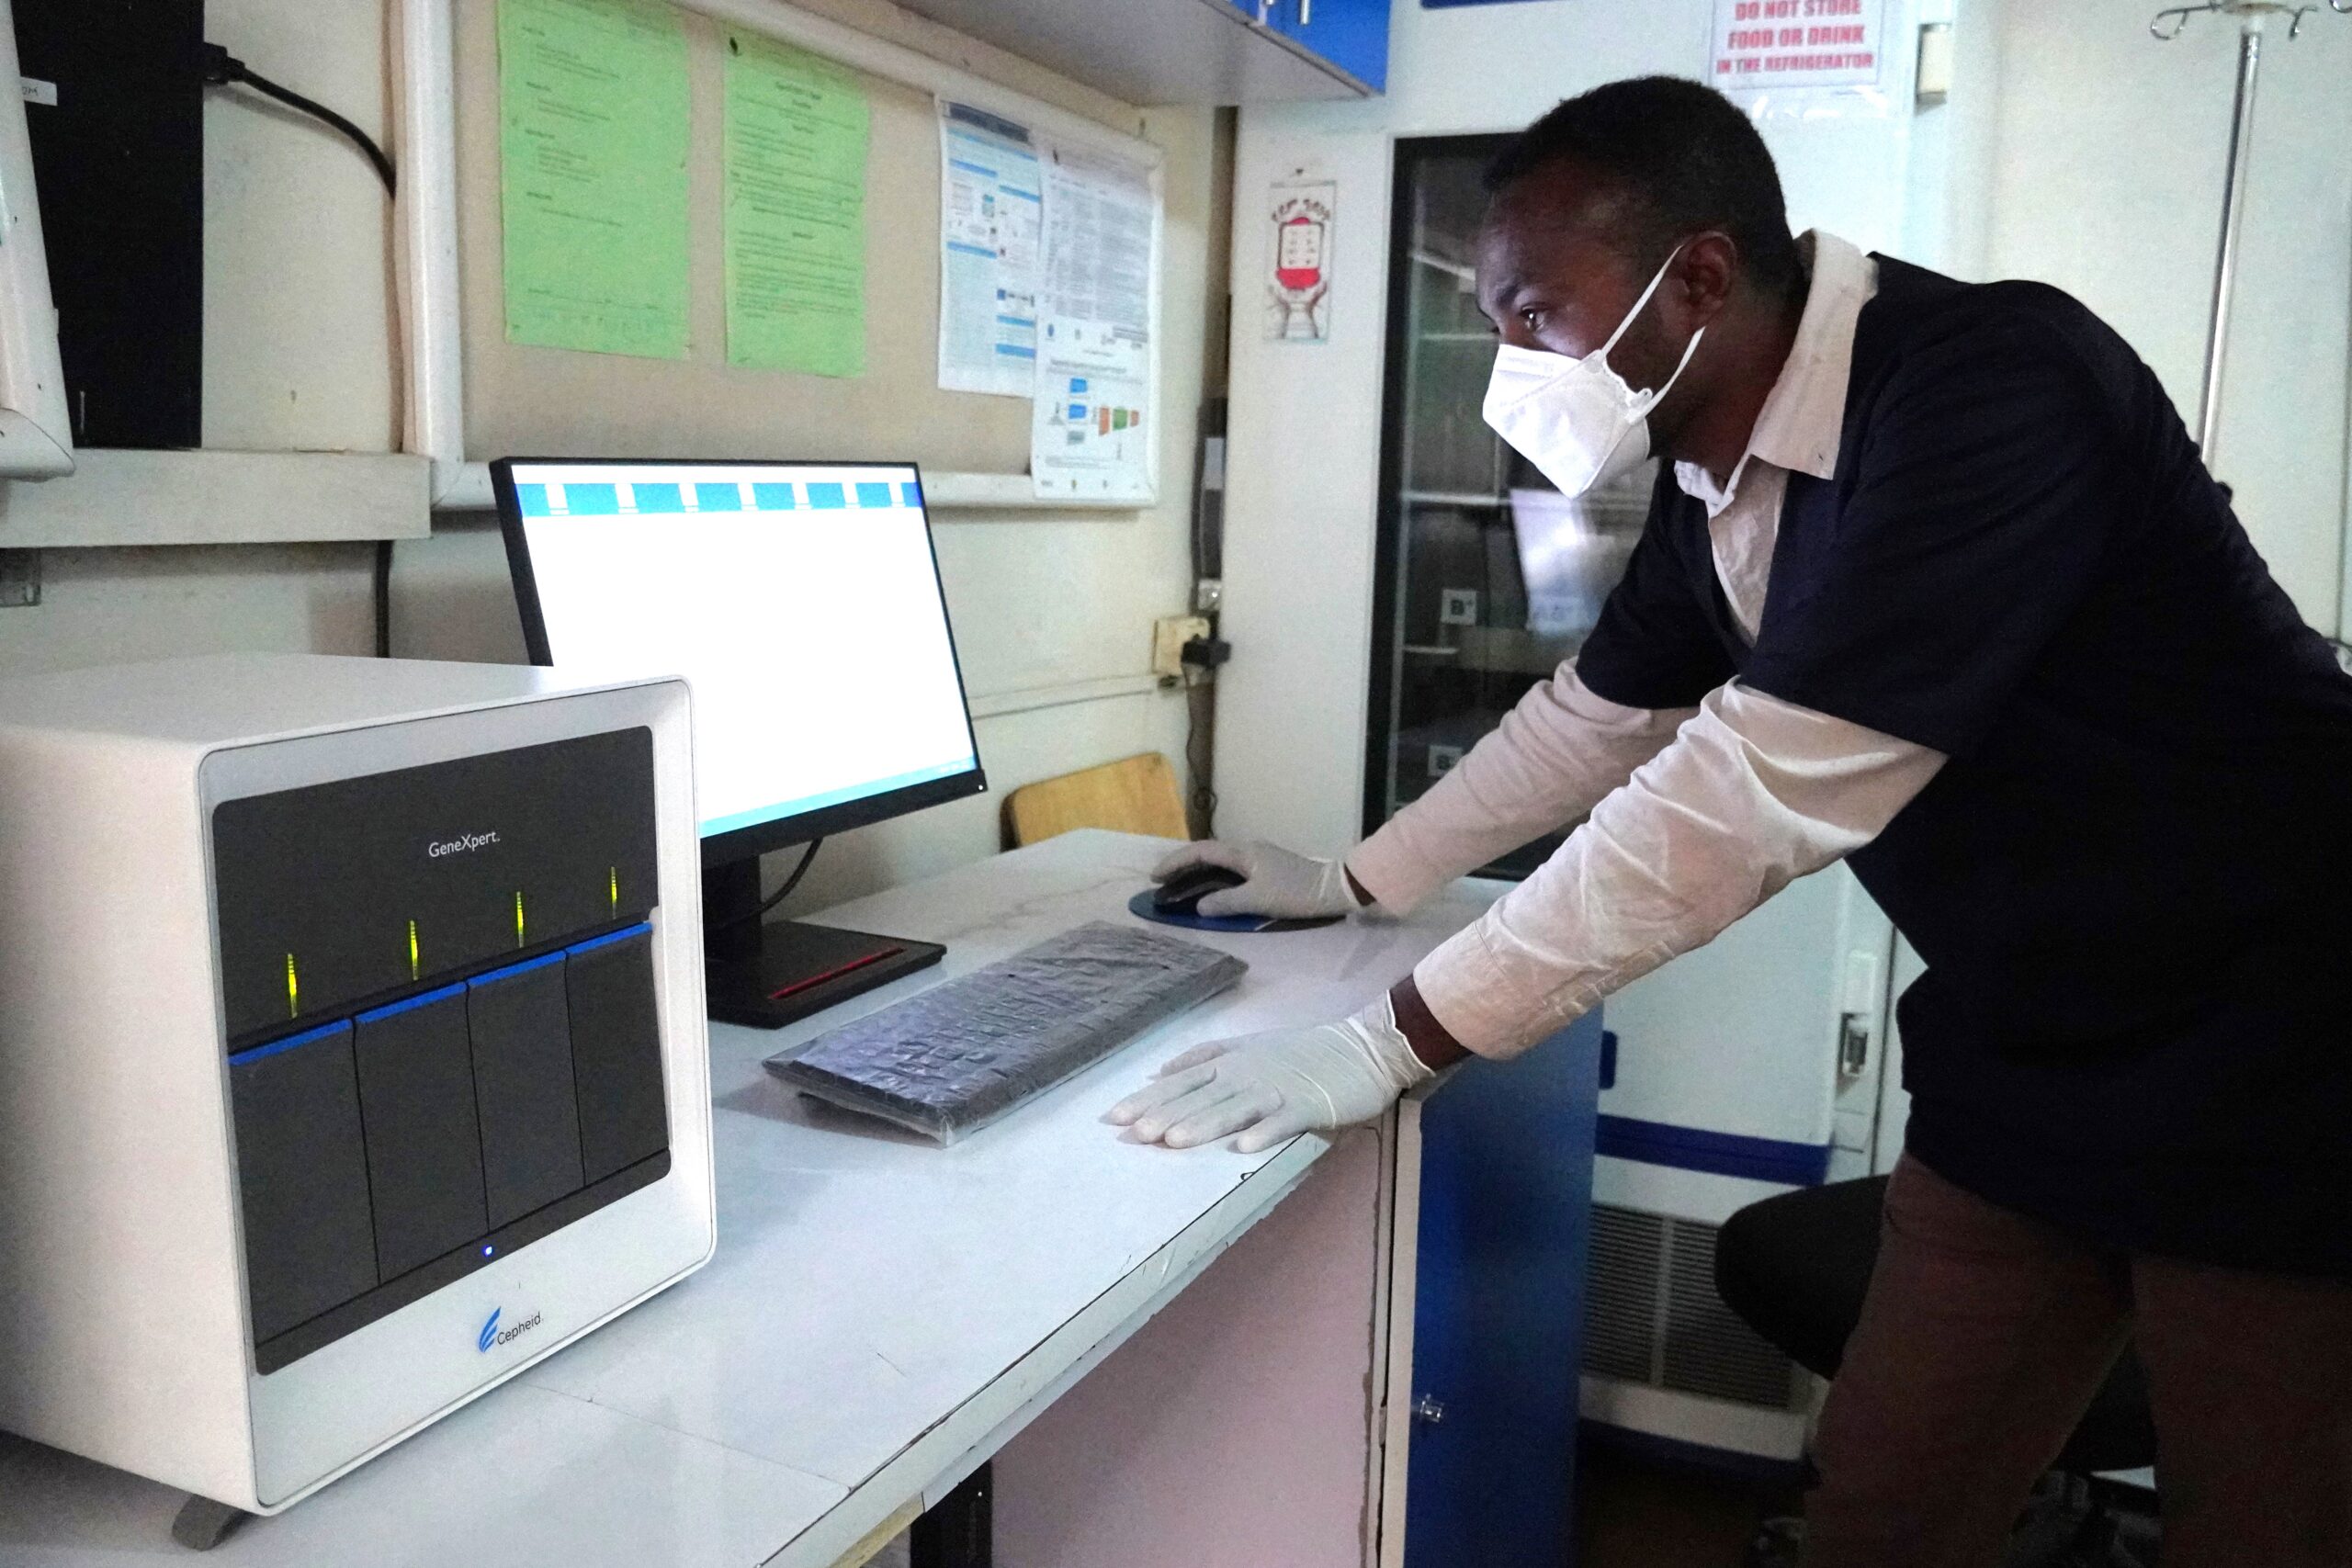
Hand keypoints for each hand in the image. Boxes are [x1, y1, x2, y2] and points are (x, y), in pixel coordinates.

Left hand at [1106, 996, 1432, 1152]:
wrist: (1362, 1046)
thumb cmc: (1302, 1051)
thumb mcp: (1248, 1046)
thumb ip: (1206, 1058)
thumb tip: (1160, 1071)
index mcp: (1231, 1063)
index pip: (1181, 1082)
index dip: (1149, 1099)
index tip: (1113, 1117)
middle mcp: (1247, 1075)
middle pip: (1200, 1098)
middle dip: (1165, 1116)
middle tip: (1132, 1135)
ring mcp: (1277, 1090)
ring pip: (1233, 1109)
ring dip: (1203, 1125)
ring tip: (1173, 1142)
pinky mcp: (1308, 1105)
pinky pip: (1282, 1121)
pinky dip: (1263, 1133)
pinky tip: (1243, 1149)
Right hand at [1152, 839, 1363, 919]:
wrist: (1336, 888)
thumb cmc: (1296, 892)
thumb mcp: (1258, 901)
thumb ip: (1226, 903)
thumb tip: (1200, 906)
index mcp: (1243, 852)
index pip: (1200, 852)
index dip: (1175, 863)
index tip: (1155, 877)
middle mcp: (1248, 849)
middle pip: (1207, 853)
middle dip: (1182, 865)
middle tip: (1161, 881)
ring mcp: (1259, 857)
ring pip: (1220, 860)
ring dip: (1197, 871)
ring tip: (1179, 885)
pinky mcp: (1268, 867)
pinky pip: (1231, 868)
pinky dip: (1214, 876)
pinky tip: (1211, 889)